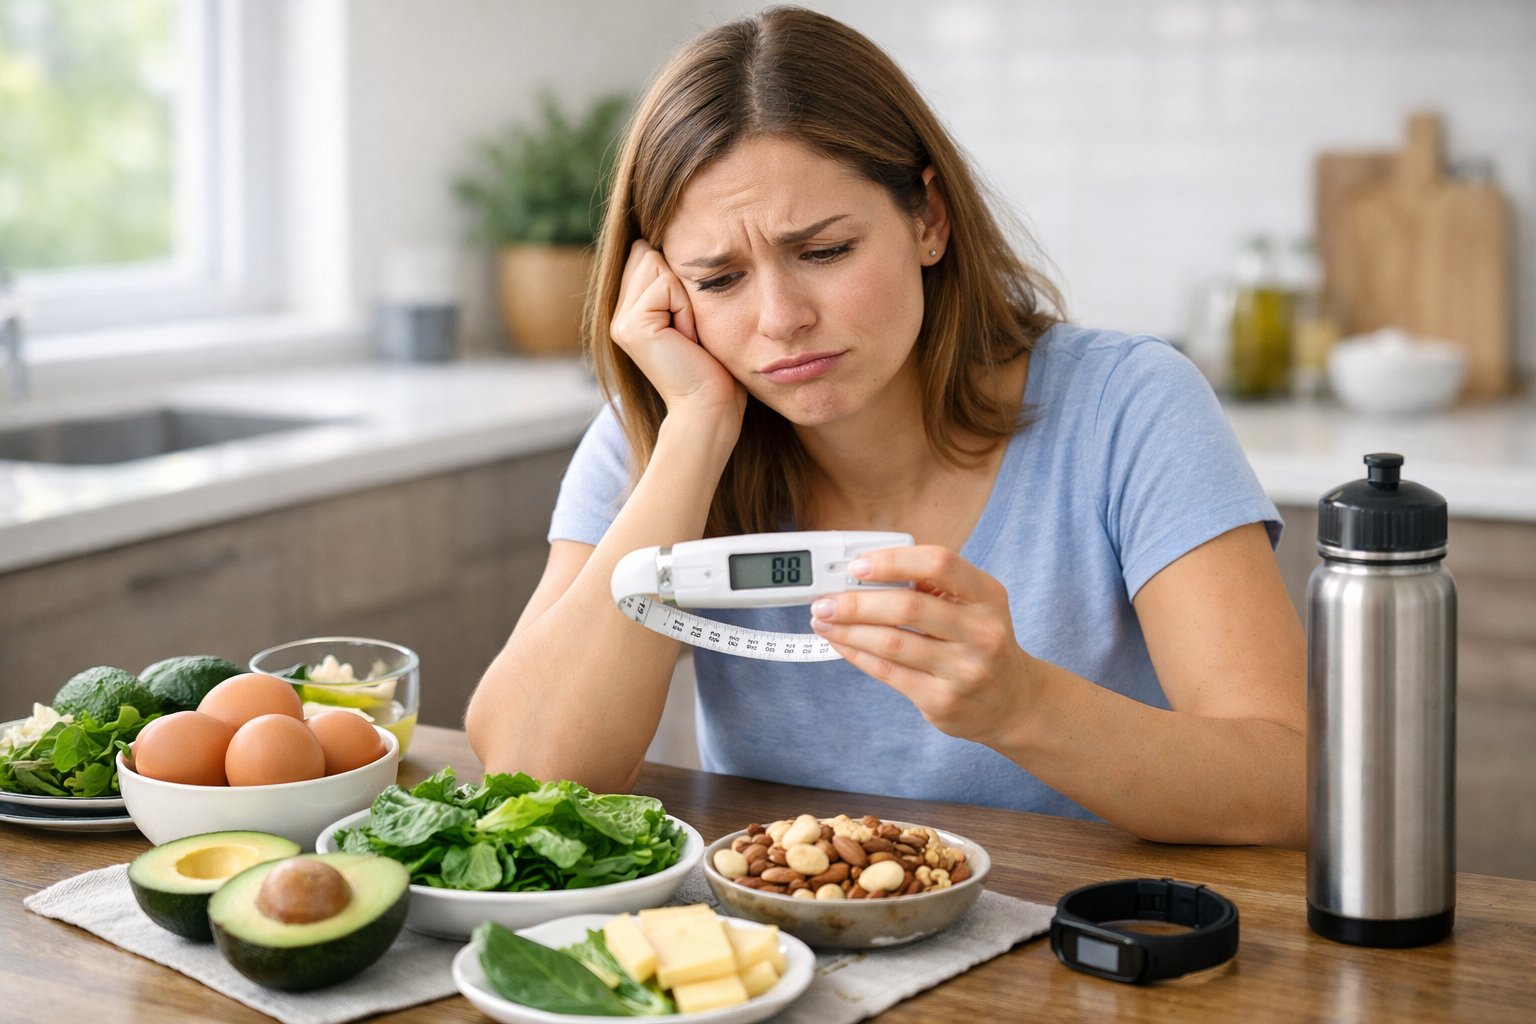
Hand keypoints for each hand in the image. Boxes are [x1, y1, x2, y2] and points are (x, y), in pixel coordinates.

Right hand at [611, 239, 744, 419]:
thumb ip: (674, 284)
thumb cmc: (713, 368)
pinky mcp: (632, 326)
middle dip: (680, 282)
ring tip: (688, 333)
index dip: (676, 274)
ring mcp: (621, 321)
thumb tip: (666, 240)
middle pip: (648, 253)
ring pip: (657, 263)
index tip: (689, 317)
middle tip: (689, 328)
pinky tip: (687, 339)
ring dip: (685, 295)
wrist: (709, 408)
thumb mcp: (693, 315)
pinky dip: (686, 308)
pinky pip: (667, 284)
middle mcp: (619, 314)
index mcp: (630, 311)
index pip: (646, 254)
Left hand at [809, 545, 1041, 745]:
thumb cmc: (979, 641)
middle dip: (856, 602)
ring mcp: (964, 669)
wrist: (1012, 701)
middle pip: (908, 607)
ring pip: (892, 643)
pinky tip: (840, 643)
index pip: (939, 563)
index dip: (893, 561)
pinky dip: (857, 654)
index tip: (857, 565)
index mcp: (987, 595)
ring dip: (848, 630)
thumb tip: (862, 574)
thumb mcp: (973, 605)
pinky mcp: (943, 700)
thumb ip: (929, 586)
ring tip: (822, 620)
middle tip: (824, 600)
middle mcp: (981, 632)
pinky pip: (889, 672)